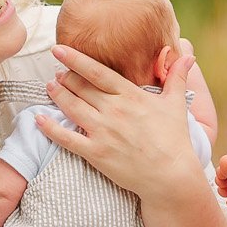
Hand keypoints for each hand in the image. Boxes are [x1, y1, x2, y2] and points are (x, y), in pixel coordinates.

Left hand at [43, 44, 200, 203]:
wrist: (171, 176)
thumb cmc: (174, 140)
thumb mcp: (176, 105)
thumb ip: (177, 78)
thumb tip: (188, 56)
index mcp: (130, 96)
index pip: (97, 72)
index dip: (76, 59)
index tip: (60, 49)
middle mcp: (113, 111)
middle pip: (81, 88)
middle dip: (65, 77)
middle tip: (56, 71)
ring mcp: (103, 132)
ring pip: (71, 108)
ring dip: (57, 95)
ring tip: (49, 86)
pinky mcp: (96, 153)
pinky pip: (67, 138)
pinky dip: (50, 128)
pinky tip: (38, 119)